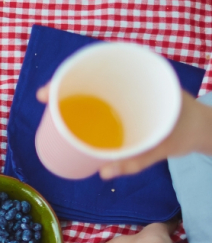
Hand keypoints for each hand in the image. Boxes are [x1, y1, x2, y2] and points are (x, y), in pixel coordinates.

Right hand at [36, 86, 211, 179]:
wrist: (204, 128)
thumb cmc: (184, 134)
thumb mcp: (161, 147)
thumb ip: (135, 161)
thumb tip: (102, 173)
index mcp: (142, 83)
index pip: (100, 69)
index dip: (69, 76)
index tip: (48, 91)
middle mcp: (132, 81)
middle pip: (91, 75)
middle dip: (64, 84)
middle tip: (45, 98)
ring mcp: (127, 89)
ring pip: (94, 85)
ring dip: (73, 94)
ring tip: (54, 107)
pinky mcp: (126, 98)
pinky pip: (101, 96)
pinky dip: (85, 101)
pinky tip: (73, 112)